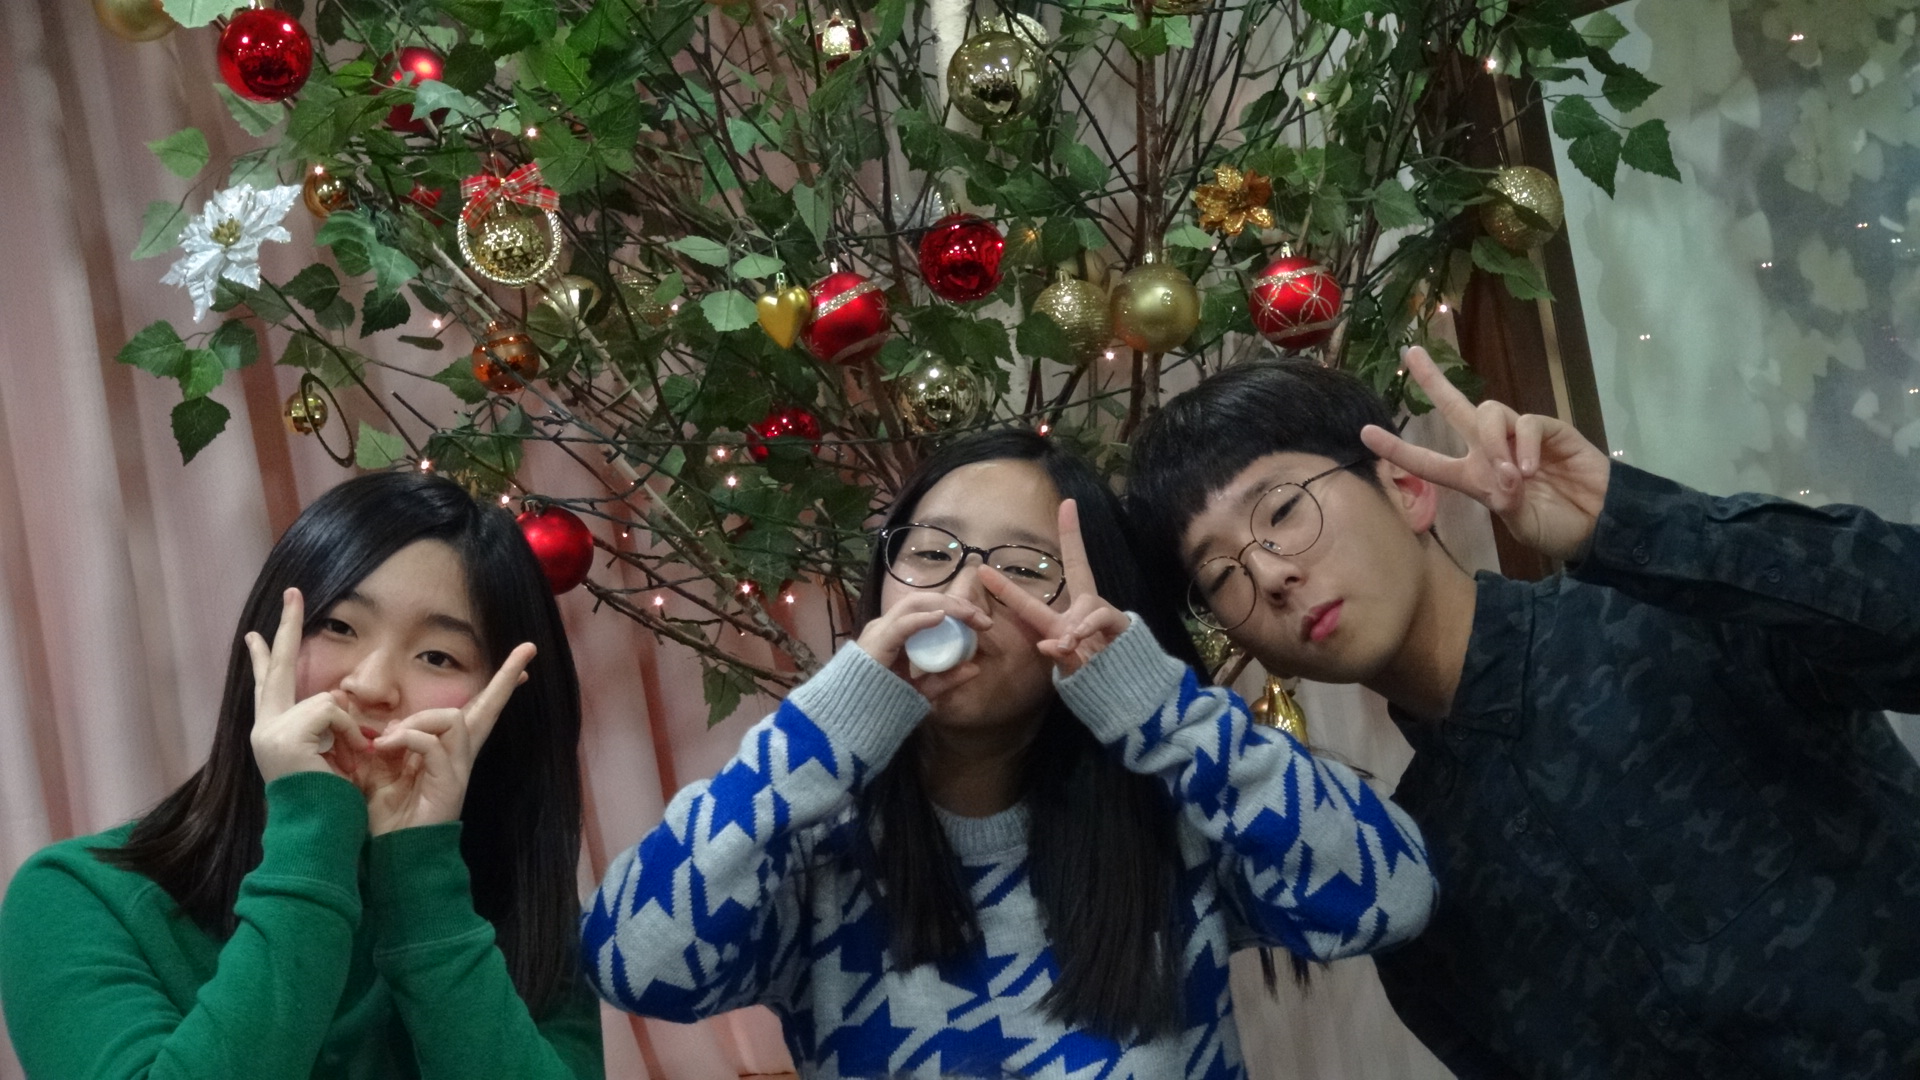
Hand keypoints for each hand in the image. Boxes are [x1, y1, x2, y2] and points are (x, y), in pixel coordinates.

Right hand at [245, 589, 372, 784]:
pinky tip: (345, 758)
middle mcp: (263, 729)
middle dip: (288, 628)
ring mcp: (269, 732)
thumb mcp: (328, 754)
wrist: (320, 833)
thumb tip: (335, 701)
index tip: (254, 636)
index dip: (264, 659)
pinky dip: (348, 734)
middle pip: (279, 669)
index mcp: (273, 733)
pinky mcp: (284, 737)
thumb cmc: (330, 801)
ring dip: (349, 730)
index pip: (267, 687)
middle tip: (294, 593)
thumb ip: (326, 725)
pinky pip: (332, 714)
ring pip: (326, 701)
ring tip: (348, 761)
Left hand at [360, 643, 535, 835]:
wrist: (390, 855)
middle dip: (505, 678)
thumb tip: (389, 722)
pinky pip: (434, 744)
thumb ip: (388, 744)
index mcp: (445, 751)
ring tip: (389, 739)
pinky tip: (385, 749)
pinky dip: (407, 739)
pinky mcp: (450, 784)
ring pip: (454, 719)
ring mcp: (458, 770)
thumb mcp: (379, 770)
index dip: (497, 687)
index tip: (524, 663)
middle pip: (488, 710)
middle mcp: (459, 757)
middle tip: (528, 650)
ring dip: (418, 721)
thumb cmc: (384, 816)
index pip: (475, 712)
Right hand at [855, 592, 992, 699]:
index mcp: (895, 632)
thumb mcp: (922, 690)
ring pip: (913, 604)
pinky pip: (901, 625)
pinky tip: (941, 618)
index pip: (926, 607)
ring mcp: (879, 632)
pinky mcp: (876, 644)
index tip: (981, 621)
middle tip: (981, 618)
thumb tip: (975, 668)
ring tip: (969, 614)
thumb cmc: (882, 702)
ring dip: (946, 606)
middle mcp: (886, 626)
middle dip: (956, 604)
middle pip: (922, 600)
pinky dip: (922, 619)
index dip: (955, 608)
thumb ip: (946, 679)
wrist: (852, 720)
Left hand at [978, 500, 1128, 675]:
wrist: (1129, 690)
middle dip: (1073, 535)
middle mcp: (1081, 609)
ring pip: (1085, 605)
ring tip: (1068, 644)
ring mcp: (1101, 613)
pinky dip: (1085, 630)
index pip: (1032, 598)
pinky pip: (1098, 619)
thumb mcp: (1070, 670)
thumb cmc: (1095, 678)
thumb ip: (1060, 656)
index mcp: (1061, 621)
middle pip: (1079, 565)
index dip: (1010, 583)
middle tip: (1068, 505)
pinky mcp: (1119, 623)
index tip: (998, 556)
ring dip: (1075, 627)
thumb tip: (1049, 644)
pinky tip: (1076, 642)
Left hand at [1361, 346, 1610, 561]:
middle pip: (1457, 407)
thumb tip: (1504, 477)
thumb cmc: (1556, 526)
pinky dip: (1525, 445)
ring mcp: (1521, 437)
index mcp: (1473, 476)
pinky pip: (1529, 424)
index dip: (1397, 449)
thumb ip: (1507, 501)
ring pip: (1490, 413)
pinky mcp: (1552, 430)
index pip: (1428, 460)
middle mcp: (1491, 450)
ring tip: (1511, 475)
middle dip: (1433, 380)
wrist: (1600, 524)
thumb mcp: (1522, 523)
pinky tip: (1531, 469)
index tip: (1365, 433)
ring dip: (1493, 443)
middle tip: (1412, 353)